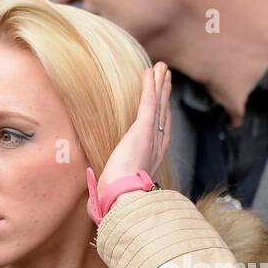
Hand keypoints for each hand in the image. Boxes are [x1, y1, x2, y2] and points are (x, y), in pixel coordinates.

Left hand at [93, 62, 171, 191]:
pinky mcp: (143, 128)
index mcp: (153, 158)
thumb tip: (100, 196)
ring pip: (159, 104)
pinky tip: (150, 71)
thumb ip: (115, 184)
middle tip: (166, 78)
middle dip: (165, 94)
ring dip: (160, 84)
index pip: (160, 130)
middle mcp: (157, 145)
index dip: (162, 113)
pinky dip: (150, 85)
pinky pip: (149, 101)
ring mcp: (152, 135)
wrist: (125, 199)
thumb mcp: (119, 188)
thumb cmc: (120, 198)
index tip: (162, 102)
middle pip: (164, 113)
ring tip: (162, 68)